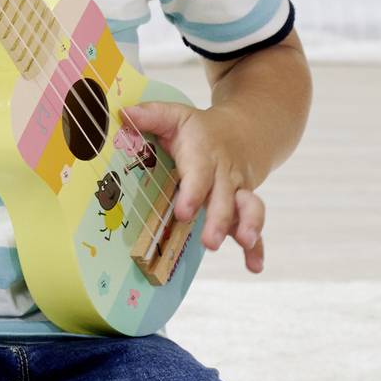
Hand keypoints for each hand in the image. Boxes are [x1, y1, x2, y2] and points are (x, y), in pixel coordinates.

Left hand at [122, 99, 267, 273]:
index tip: (183, 211)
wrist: (247, 130)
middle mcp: (225, 174)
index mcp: (204, 154)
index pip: (199, 174)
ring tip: (244, 243)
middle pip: (225, 197)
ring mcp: (239, 191)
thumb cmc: (202, 129)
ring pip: (249, 207)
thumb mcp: (177, 116)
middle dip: (219, 219)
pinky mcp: (246, 205)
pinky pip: (255, 224)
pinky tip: (254, 266)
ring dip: (249, 225)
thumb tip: (123, 114)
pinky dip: (257, 247)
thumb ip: (152, 115)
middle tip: (210, 241)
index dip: (193, 192)